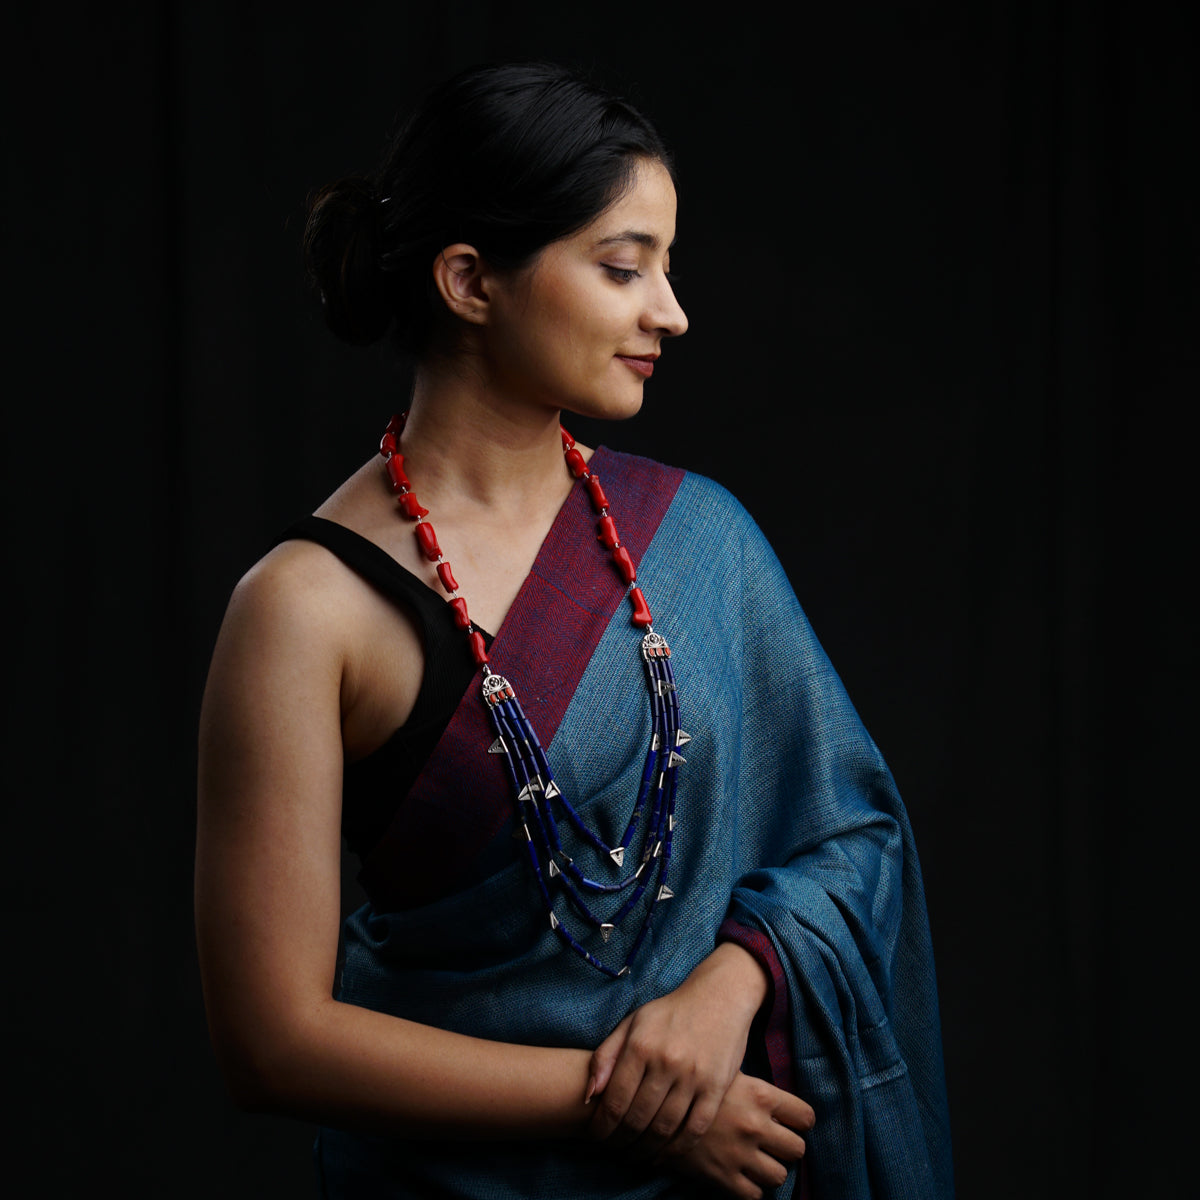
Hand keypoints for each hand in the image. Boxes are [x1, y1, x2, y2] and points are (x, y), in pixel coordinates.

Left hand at [587, 944, 768, 1154]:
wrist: (720, 996)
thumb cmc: (670, 1013)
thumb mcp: (633, 1022)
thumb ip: (606, 1056)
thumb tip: (589, 1096)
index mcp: (641, 1045)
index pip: (614, 1100)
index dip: (602, 1127)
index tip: (597, 1138)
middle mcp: (666, 1061)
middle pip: (637, 1119)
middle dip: (621, 1142)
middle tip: (615, 1151)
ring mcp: (693, 1075)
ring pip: (664, 1128)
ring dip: (646, 1150)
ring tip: (635, 1156)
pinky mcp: (716, 1086)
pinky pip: (694, 1128)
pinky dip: (677, 1149)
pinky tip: (664, 1154)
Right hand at [661, 1072, 813, 1199]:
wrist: (652, 1105)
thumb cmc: (692, 1082)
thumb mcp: (726, 1072)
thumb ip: (754, 1087)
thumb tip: (778, 1098)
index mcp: (759, 1095)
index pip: (806, 1117)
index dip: (800, 1120)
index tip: (790, 1121)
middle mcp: (755, 1125)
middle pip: (797, 1149)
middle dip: (786, 1146)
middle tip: (772, 1142)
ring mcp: (740, 1154)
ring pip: (779, 1176)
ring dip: (770, 1169)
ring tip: (755, 1159)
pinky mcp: (724, 1178)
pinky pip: (755, 1196)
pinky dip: (751, 1188)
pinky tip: (740, 1174)